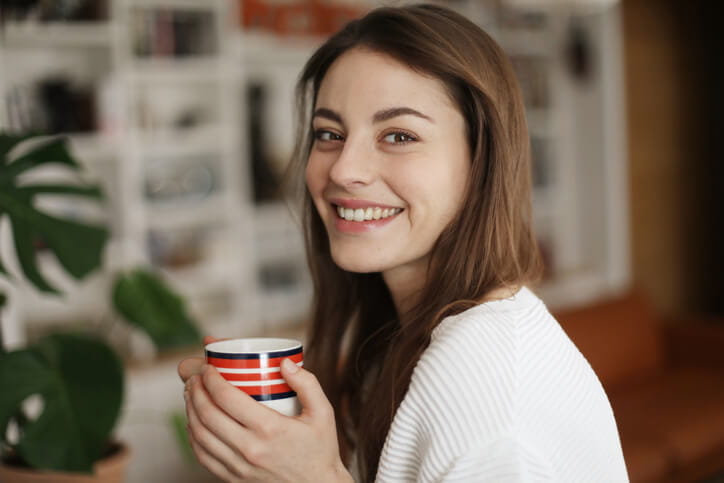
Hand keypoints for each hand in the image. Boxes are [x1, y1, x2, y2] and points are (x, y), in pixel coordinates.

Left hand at [179, 337, 351, 481]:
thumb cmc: (321, 450)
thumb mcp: (323, 413)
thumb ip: (307, 383)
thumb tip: (284, 362)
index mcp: (270, 428)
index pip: (227, 398)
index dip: (211, 379)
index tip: (209, 368)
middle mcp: (250, 449)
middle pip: (208, 414)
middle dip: (196, 391)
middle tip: (195, 378)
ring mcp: (239, 467)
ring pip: (200, 436)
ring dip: (190, 411)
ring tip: (191, 395)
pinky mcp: (234, 479)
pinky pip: (203, 457)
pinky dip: (193, 437)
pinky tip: (194, 423)